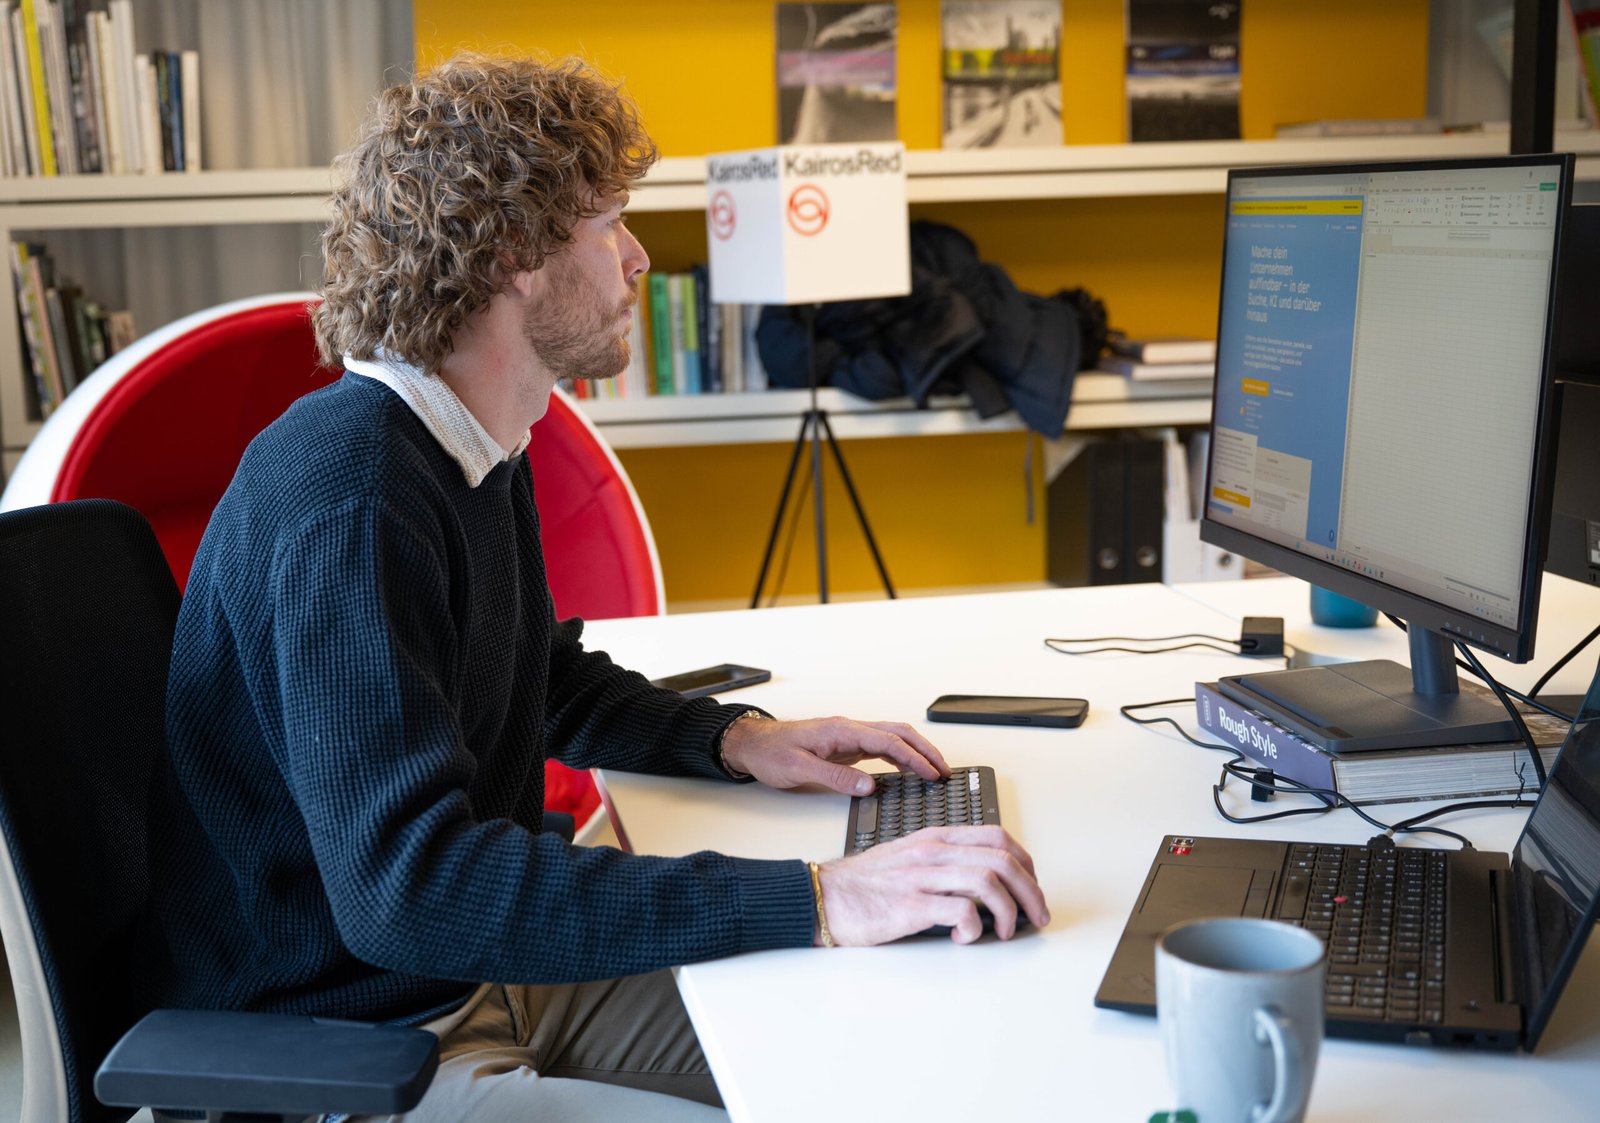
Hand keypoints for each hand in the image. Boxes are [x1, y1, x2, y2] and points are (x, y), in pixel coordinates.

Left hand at [720, 715, 948, 795]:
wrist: (752, 744)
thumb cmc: (771, 753)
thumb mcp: (799, 769)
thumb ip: (835, 778)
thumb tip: (869, 786)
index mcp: (842, 731)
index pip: (889, 742)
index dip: (915, 758)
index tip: (932, 774)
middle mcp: (849, 729)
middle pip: (899, 733)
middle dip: (926, 750)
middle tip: (945, 770)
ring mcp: (848, 736)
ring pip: (892, 738)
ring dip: (915, 752)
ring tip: (934, 771)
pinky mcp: (845, 746)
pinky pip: (880, 747)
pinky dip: (899, 756)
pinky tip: (907, 769)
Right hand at [815, 825, 1049, 943]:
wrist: (823, 895)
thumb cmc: (865, 883)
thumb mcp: (909, 856)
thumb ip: (944, 860)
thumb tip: (986, 881)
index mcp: (935, 838)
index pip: (996, 836)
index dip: (1024, 862)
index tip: (1031, 886)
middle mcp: (933, 852)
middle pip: (1001, 860)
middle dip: (1030, 891)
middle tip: (1036, 916)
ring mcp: (922, 877)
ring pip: (987, 881)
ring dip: (1008, 910)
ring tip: (1005, 931)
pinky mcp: (911, 905)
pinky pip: (960, 912)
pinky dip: (974, 928)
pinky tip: (967, 937)